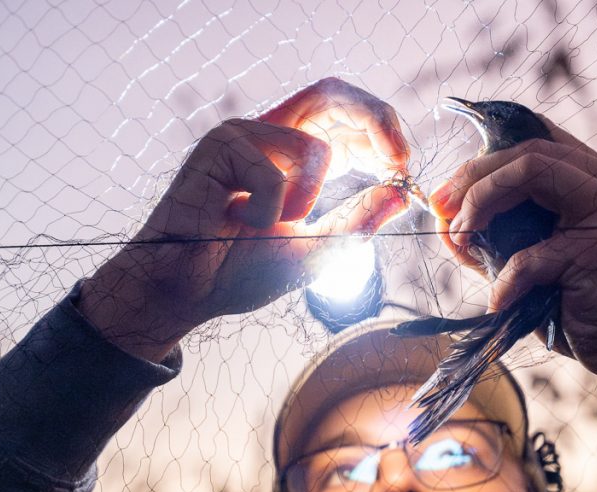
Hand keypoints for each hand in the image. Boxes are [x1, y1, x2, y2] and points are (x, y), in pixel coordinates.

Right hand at [80, 78, 409, 361]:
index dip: (380, 123)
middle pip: (332, 95)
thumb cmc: (242, 270)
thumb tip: (400, 195)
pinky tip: (236, 222)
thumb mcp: (318, 248)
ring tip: (270, 226)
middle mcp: (267, 133)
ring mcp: (241, 135)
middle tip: (398, 164)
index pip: (342, 110)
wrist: (192, 292)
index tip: (404, 163)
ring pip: (312, 148)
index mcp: (290, 151)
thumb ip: (357, 221)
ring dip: (307, 202)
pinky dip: (267, 213)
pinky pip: (273, 175)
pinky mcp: (217, 146)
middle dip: (376, 125)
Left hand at [430, 117, 596, 397]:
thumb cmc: (582, 306)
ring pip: (531, 171)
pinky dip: (505, 280)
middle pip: (529, 151)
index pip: (536, 144)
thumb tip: (443, 226)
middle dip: (473, 176)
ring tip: (460, 235)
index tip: (448, 191)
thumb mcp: (535, 264)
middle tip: (441, 207)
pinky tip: (499, 301)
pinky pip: (531, 255)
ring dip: (483, 200)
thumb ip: (495, 240)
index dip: (484, 160)